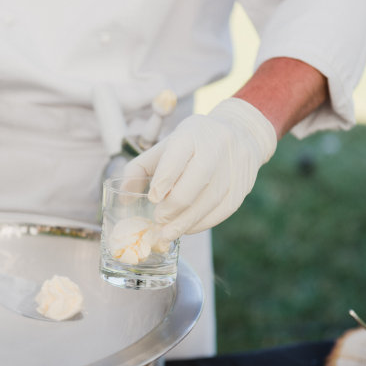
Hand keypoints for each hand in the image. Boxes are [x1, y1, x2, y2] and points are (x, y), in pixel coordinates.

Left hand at [124, 97, 276, 243]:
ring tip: (168, 233)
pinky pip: (223, 209)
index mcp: (191, 133)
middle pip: (197, 180)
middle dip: (174, 206)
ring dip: (187, 221)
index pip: (178, 155)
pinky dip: (203, 223)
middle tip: (159, 220)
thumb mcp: (165, 146)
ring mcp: (233, 165)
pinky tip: (188, 228)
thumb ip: (140, 169)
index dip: (165, 179)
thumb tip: (123, 199)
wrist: (241, 132)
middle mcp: (216, 146)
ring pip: (211, 199)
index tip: (153, 198)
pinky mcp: (243, 185)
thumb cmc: (193, 143)